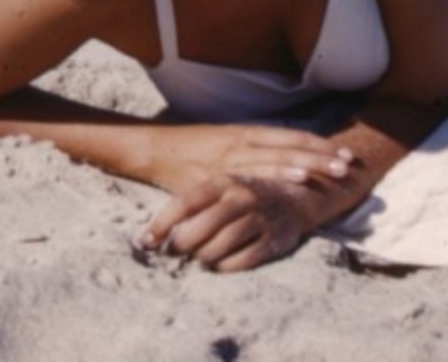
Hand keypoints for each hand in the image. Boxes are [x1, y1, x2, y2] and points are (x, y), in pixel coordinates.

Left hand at [142, 173, 316, 271]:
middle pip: (199, 230)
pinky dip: (225, 266)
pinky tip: (221, 262)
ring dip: (202, 257)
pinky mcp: (274, 240)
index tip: (147, 240)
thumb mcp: (224, 187)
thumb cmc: (248, 195)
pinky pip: (239, 262)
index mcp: (226, 181)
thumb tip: (154, 232)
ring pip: (217, 249)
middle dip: (181, 245)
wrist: (300, 196)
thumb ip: (195, 204)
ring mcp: (260, 218)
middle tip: (176, 251)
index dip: (162, 224)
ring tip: (200, 256)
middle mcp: (243, 197)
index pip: (185, 203)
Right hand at [147, 124, 353, 192]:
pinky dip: (275, 179)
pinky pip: (250, 179)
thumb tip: (288, 156)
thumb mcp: (229, 141)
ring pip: (275, 160)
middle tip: (349, 166)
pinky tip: (291, 185)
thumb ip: (256, 149)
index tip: (345, 152)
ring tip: (330, 173)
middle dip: (322, 157)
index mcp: (249, 132)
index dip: (320, 145)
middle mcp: (244, 142)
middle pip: (291, 147)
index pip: (293, 136)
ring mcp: (231, 159)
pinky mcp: (217, 176)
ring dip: (306, 167)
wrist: (155, 149)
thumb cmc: (193, 147)